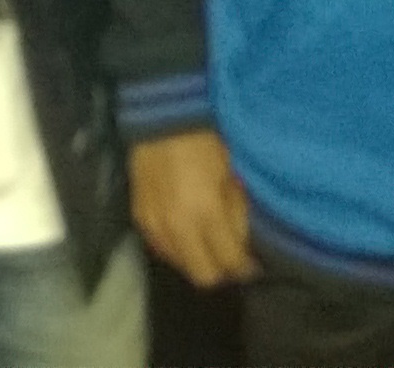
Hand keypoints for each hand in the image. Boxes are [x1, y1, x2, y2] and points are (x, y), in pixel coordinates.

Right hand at [129, 128, 257, 288]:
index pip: (229, 262)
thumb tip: (244, 243)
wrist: (163, 117)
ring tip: (209, 244)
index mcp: (206, 214)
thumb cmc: (206, 142)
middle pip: (203, 275)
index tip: (253, 264)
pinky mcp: (140, 218)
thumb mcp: (233, 177)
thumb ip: (238, 214)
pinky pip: (161, 249)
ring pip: (180, 266)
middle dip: (222, 271)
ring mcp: (154, 225)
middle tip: (233, 257)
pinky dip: (176, 249)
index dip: (245, 268)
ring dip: (197, 261)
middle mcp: (177, 227)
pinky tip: (187, 233)